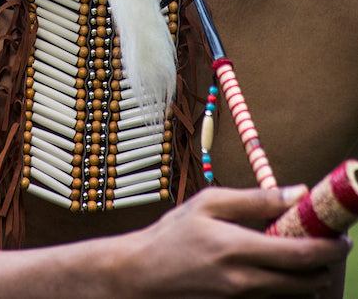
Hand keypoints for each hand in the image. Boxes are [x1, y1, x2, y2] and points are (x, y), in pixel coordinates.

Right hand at [108, 186, 350, 297]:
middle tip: (329, 245)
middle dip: (325, 265)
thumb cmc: (173, 235)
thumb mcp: (209, 203)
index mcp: (238, 249)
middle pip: (306, 283)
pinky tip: (281, 272)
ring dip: (309, 279)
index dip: (329, 248)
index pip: (300, 255)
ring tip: (306, 257)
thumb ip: (254, 199)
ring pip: (294, 296)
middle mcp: (244, 282)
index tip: (343, 237)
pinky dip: (288, 289)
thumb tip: (296, 192)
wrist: (142, 275)